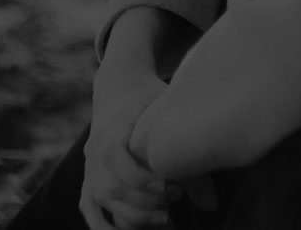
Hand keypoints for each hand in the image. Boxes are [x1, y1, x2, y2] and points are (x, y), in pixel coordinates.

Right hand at [81, 64, 173, 229]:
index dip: (139, 177)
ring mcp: (90, 165)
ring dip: (132, 217)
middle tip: (177, 196)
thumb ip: (186, 148)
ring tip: (166, 218)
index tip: (168, 185)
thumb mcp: (166, 109)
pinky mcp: (91, 176)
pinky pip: (89, 207)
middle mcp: (95, 150)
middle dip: (144, 201)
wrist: (118, 84)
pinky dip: (104, 226)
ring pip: (101, 201)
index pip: (114, 157)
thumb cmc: (148, 96)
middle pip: (110, 187)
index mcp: (111, 129)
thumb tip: (210, 204)